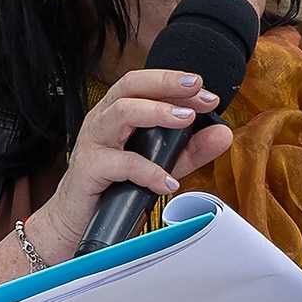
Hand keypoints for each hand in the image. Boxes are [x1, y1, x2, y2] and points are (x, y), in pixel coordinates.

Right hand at [20, 68, 229, 261]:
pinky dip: (149, 171)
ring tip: (187, 120)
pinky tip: (169, 181)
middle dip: (166, 84)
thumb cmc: (116, 185)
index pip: (145, 84)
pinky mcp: (89, 169)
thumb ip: (190, 149)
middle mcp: (102, 119)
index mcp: (117, 111)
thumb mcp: (160, 164)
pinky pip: (121, 163)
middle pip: (130, 86)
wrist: (78, 220)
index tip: (206, 92)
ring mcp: (93, 142)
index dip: (174, 82)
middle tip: (197, 90)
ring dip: (157, 113)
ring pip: (122, 113)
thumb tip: (222, 133)